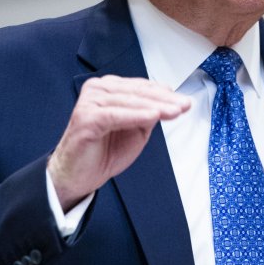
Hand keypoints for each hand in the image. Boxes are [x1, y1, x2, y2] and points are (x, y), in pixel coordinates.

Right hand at [47, 75, 190, 211]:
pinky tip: (153, 116)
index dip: (165, 94)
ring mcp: (89, 102)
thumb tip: (167, 103)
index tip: (185, 101)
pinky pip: (116, 114)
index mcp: (109, 89)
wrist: (78, 177)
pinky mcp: (85, 117)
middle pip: (137, 92)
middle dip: (164, 99)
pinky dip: (136, 115)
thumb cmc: (103, 152)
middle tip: (184, 105)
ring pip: (129, 101)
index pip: (141, 87)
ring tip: (175, 111)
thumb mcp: (135, 130)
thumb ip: (148, 115)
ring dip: (155, 106)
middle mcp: (97, 90)